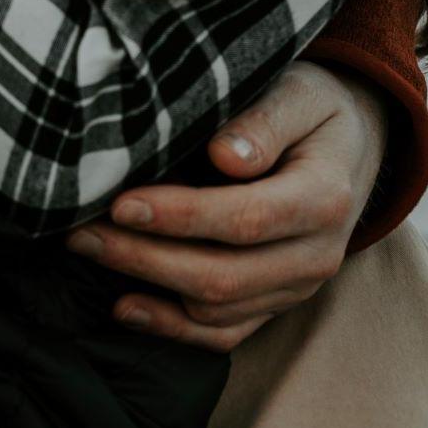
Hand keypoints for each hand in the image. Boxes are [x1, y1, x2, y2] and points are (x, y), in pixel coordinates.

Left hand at [60, 62, 391, 350]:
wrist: (347, 147)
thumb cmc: (311, 109)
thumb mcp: (299, 93)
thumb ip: (264, 121)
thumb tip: (225, 155)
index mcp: (324, 198)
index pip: (244, 219)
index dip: (179, 217)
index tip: (122, 203)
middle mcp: (315, 255)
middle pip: (222, 275)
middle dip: (143, 256)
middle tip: (80, 229)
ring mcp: (295, 288)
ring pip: (215, 309)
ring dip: (145, 284)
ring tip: (87, 247)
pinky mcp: (274, 304)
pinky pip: (223, 334)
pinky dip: (170, 327)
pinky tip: (123, 306)